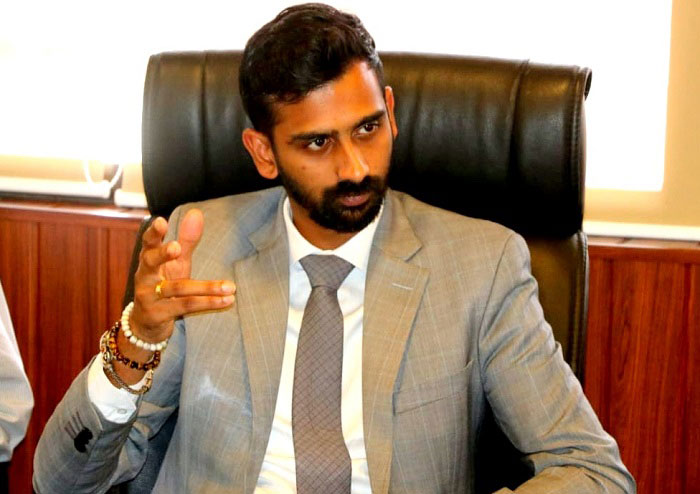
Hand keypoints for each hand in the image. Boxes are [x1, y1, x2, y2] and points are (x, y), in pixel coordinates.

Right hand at [130, 208, 234, 343]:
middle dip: (163, 255)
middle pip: (151, 262)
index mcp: (148, 260)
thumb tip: (196, 212)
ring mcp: (149, 297)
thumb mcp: (175, 264)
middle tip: (176, 248)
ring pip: (178, 289)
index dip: (153, 233)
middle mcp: (145, 276)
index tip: (161, 221)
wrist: (147, 324)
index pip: (148, 243)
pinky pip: (186, 306)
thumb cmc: (164, 286)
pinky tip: (228, 300)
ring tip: (230, 286)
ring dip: (207, 287)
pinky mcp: (158, 314)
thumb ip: (186, 240)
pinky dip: (209, 303)